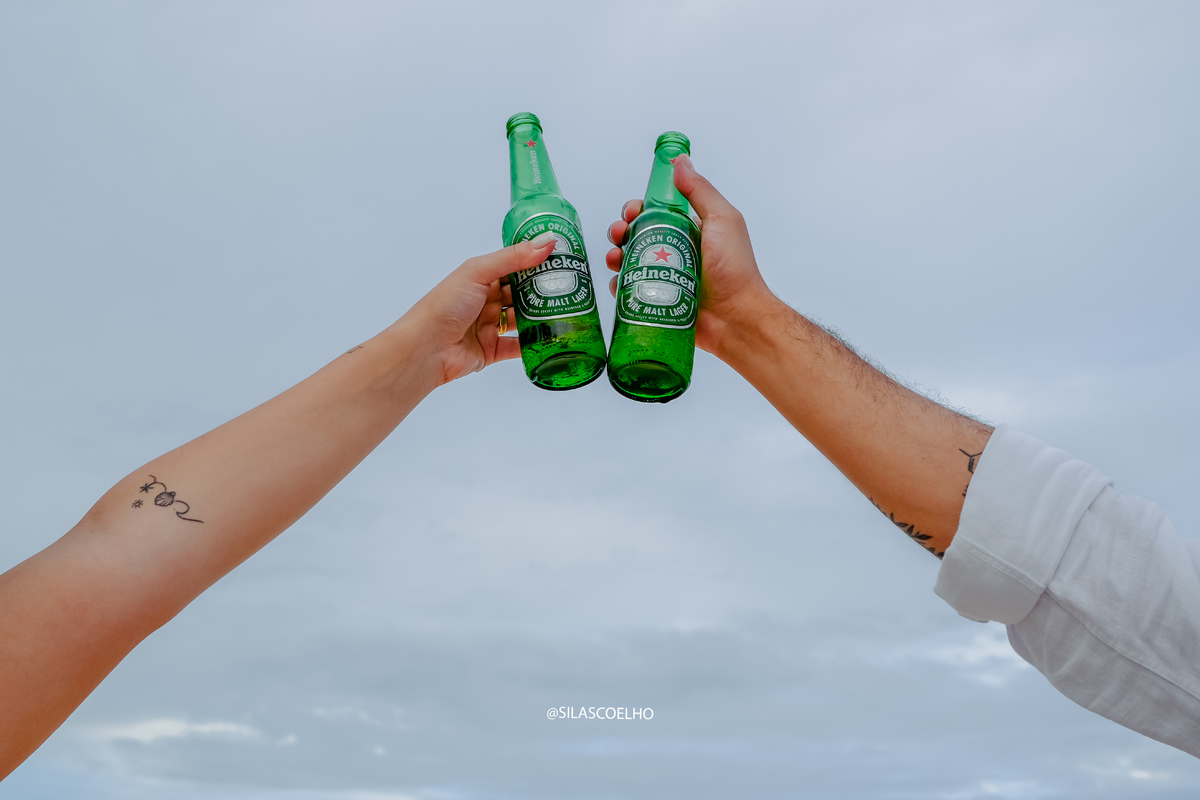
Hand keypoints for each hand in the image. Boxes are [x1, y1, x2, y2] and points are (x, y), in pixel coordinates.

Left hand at [404, 233, 556, 384]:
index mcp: (480, 277)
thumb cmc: (445, 305)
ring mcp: (489, 326)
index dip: (535, 261)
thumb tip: (546, 242)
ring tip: (568, 312)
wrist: (427, 348)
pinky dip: (534, 344)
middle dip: (543, 290)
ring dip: (541, 317)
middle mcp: (485, 300)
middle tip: (572, 286)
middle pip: (521, 293)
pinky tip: (552, 339)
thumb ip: (513, 258)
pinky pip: (518, 346)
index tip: (562, 258)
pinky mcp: (493, 350)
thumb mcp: (478, 272)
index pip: (513, 266)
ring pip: (522, 320)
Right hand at [605, 153, 774, 357]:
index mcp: (689, 230)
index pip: (655, 212)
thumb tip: (680, 162)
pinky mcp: (657, 301)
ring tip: (616, 259)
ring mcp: (664, 278)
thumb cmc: (734, 270)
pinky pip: (629, 291)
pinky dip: (619, 285)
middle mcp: (675, 252)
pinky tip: (618, 283)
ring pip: (628, 261)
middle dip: (621, 230)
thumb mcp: (722, 220)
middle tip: (620, 234)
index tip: (632, 211)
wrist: (736, 318)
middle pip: (636, 235)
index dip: (638, 208)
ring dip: (615, 255)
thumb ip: (700, 191)